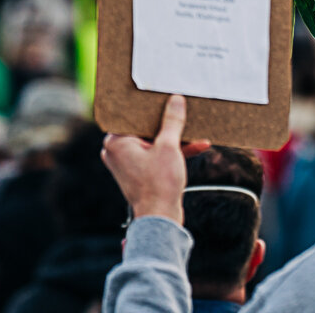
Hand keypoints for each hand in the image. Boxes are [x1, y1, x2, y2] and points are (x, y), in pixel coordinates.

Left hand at [100, 95, 210, 224]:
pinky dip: (173, 152)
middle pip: (145, 128)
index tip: (165, 97)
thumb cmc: (158, 184)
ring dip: (175, 139)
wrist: (160, 217)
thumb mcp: (169, 146)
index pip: (132, 115)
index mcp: (116, 142)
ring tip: (196, 132)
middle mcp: (117, 151)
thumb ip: (172, 121)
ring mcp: (128, 163)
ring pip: (153, 142)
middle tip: (182, 110)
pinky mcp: (140, 173)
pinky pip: (156, 155)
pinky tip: (197, 146)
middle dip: (168, 123)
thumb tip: (175, 100)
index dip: (150, 107)